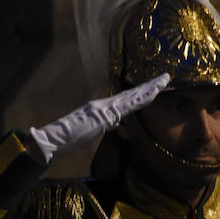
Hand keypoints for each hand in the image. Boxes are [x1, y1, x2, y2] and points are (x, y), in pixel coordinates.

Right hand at [28, 72, 169, 161]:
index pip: (127, 100)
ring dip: (147, 90)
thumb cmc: (69, 139)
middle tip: (166, 78)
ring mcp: (102, 109)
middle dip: (150, 87)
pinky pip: (123, 108)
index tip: (156, 88)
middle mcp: (103, 105)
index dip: (143, 93)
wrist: (52, 140)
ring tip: (163, 83)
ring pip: (130, 98)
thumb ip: (107, 125)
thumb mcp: (93, 132)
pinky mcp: (101, 116)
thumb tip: (119, 124)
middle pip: (132, 95)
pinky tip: (148, 97)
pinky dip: (137, 101)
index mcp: (102, 109)